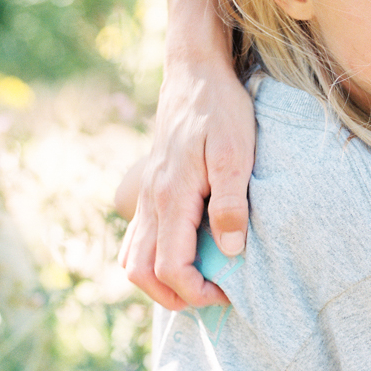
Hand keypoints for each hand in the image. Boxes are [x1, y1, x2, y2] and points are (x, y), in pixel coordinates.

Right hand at [119, 57, 254, 309]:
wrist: (195, 73)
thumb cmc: (221, 109)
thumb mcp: (237, 152)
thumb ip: (232, 201)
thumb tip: (230, 250)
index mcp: (172, 197)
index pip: (169, 267)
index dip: (195, 291)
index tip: (227, 292)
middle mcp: (153, 201)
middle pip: (141, 274)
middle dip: (174, 297)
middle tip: (213, 295)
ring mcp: (148, 195)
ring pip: (133, 259)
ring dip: (159, 282)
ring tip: (199, 282)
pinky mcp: (152, 188)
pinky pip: (138, 238)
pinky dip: (152, 259)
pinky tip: (184, 254)